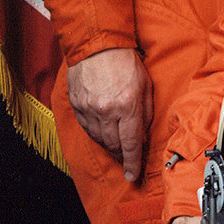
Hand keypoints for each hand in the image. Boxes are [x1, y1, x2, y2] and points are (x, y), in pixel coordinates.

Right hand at [68, 47, 150, 181]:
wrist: (97, 46)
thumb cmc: (126, 63)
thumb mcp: (146, 87)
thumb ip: (145, 113)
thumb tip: (142, 136)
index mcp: (127, 106)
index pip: (131, 144)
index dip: (133, 163)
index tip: (133, 176)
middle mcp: (106, 111)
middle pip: (114, 145)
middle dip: (122, 156)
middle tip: (128, 161)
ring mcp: (88, 109)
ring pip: (99, 139)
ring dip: (110, 146)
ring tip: (117, 148)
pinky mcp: (76, 106)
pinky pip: (87, 129)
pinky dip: (97, 135)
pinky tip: (103, 134)